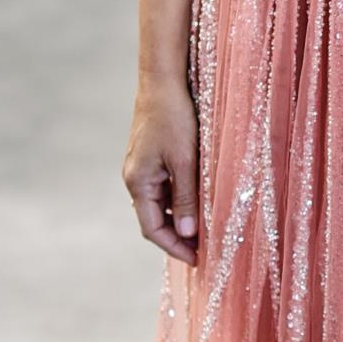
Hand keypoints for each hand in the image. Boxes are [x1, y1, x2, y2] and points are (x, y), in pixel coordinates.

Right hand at [123, 84, 199, 263]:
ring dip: (180, 218)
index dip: (174, 247)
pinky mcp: (151, 158)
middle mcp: (135, 178)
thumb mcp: (184, 160)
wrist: (163, 82)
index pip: (152, 229)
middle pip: (154, 220)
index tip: (198, 259)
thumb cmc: (174, 118)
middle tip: (206, 248)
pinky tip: (200, 201)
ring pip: (161, 204)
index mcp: (138, 182)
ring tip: (207, 228)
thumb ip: (185, 198)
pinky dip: (180, 200)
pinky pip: (165, 188)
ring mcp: (142, 168)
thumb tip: (186, 234)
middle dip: (178, 237)